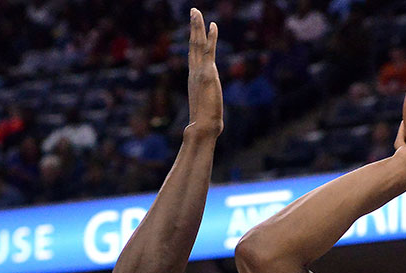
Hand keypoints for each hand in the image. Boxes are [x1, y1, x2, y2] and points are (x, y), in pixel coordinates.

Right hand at [187, 8, 221, 137]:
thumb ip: (206, 110)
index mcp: (194, 79)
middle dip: (193, 27)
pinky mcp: (208, 74)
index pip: (193, 55)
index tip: (195, 28)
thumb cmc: (205, 125)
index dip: (194, 40)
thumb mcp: (206, 112)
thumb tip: (206, 124)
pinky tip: (213, 25)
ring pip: (197, 44)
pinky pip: (209, 51)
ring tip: (196, 11)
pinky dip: (211, 37)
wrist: (202, 128)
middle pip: (192, 45)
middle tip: (193, 11)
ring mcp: (200, 72)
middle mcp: (194, 72)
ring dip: (197, 27)